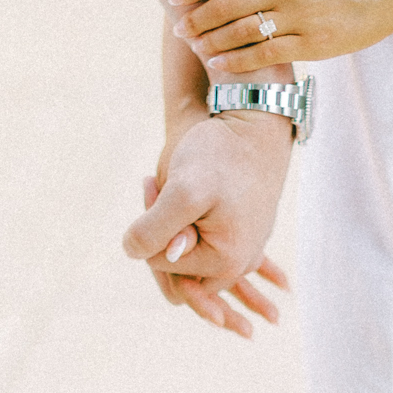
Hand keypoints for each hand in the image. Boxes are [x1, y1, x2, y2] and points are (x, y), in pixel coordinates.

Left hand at [122, 108, 290, 339]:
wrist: (259, 125)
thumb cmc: (222, 155)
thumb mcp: (181, 191)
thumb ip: (153, 228)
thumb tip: (133, 252)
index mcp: (226, 264)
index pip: (160, 263)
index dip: (147, 228)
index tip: (152, 185)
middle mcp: (239, 266)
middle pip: (176, 266)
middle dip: (159, 231)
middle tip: (157, 186)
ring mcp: (244, 251)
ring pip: (189, 253)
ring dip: (172, 224)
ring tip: (170, 187)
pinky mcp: (243, 235)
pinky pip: (206, 240)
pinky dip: (190, 219)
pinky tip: (186, 191)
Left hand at [168, 0, 392, 75]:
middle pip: (226, 6)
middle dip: (196, 19)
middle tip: (179, 26)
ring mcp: (300, 18)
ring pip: (242, 34)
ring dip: (211, 42)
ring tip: (194, 45)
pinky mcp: (313, 45)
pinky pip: (266, 56)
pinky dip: (238, 61)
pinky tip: (220, 64)